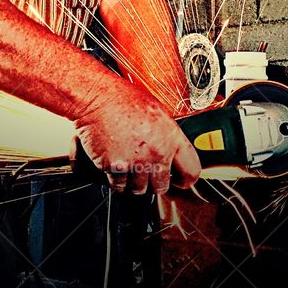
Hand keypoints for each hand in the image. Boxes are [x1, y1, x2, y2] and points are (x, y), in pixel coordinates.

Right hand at [71, 79, 200, 194]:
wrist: (97, 98)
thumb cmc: (123, 99)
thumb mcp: (157, 112)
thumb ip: (166, 136)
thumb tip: (171, 152)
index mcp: (171, 137)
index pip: (191, 171)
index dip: (184, 179)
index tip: (179, 180)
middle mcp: (157, 153)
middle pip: (162, 186)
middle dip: (154, 182)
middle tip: (146, 172)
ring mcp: (136, 162)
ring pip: (139, 189)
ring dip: (134, 183)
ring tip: (129, 167)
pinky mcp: (116, 167)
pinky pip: (120, 186)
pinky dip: (117, 181)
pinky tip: (116, 167)